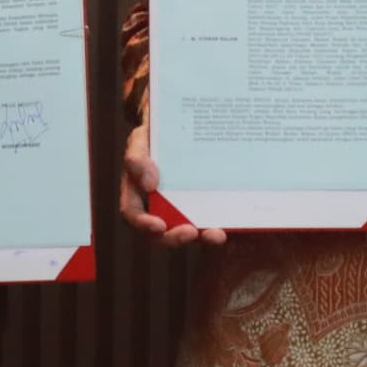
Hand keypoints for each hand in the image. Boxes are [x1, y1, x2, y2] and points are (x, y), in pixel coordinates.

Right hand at [119, 123, 225, 246]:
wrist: (178, 127)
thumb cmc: (154, 135)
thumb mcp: (141, 140)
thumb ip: (137, 159)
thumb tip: (150, 184)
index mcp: (137, 194)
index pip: (135, 216)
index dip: (144, 225)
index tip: (159, 226)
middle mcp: (157, 207)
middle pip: (161, 233)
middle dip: (175, 238)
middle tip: (191, 233)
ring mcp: (181, 209)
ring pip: (189, 231)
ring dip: (202, 237)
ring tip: (217, 235)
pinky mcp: (203, 206)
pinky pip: (210, 219)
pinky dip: (220, 224)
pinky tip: (232, 223)